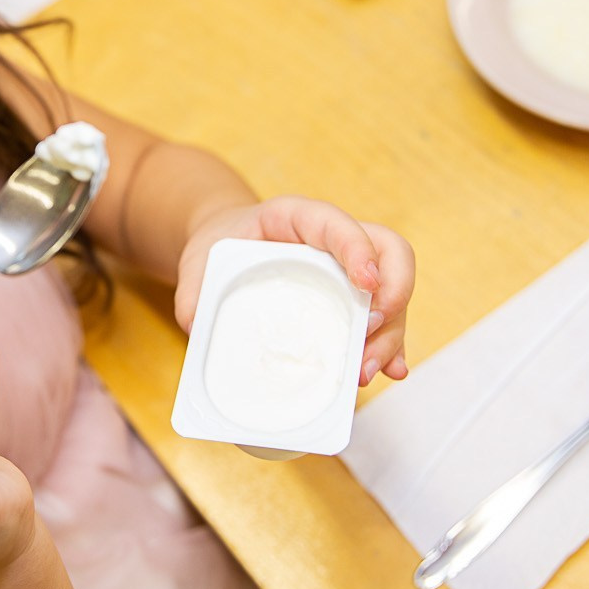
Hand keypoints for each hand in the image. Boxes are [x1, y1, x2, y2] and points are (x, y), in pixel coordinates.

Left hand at [177, 197, 416, 384]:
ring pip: (393, 293)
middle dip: (392, 296)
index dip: (359, 249)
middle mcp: (335, 242)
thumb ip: (195, 289)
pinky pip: (384, 321)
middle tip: (367, 335)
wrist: (226, 254)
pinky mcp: (352, 303)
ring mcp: (350, 273)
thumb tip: (196, 324)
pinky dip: (390, 346)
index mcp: (299, 218)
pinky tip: (390, 370)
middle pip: (390, 254)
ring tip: (366, 371)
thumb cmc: (219, 252)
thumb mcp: (199, 263)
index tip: (366, 283)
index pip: (340, 223)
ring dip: (390, 334)